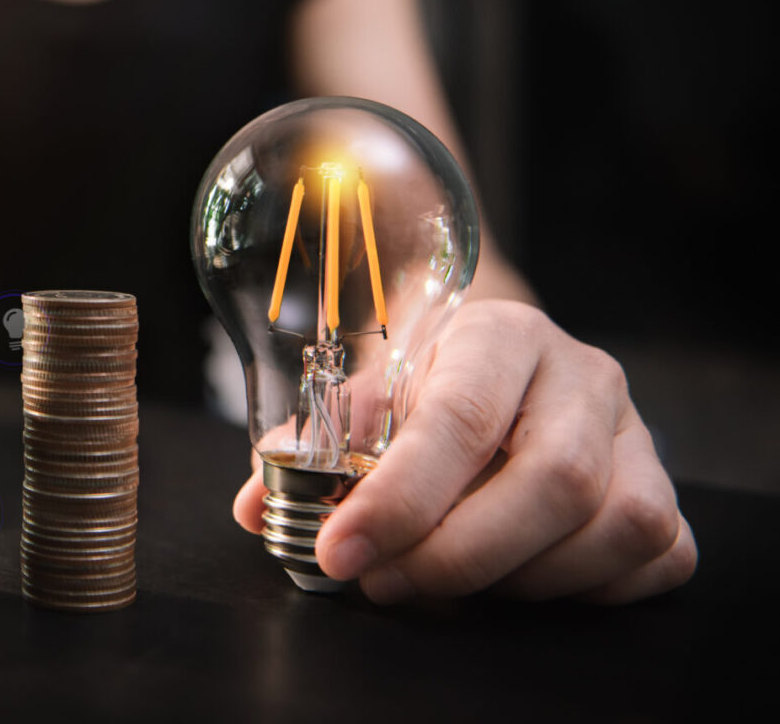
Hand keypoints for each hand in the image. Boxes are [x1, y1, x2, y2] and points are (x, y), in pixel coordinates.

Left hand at [232, 299, 696, 603]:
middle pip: (553, 481)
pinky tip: (522, 576)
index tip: (340, 551)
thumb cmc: (424, 388)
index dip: (398, 500)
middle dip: (458, 554)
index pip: (458, 420)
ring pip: (614, 525)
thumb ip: (312, 448)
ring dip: (522, 578)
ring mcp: (636, 433)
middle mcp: (582, 374)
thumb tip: (257, 505)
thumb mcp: (364, 397)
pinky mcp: (667, 488)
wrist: (496, 363)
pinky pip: (656, 556)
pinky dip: (588, 588)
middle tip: (386, 582)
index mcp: (498, 335)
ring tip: (447, 577)